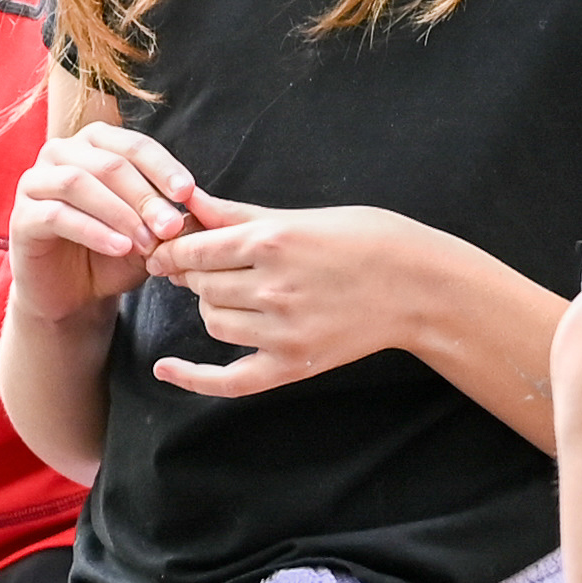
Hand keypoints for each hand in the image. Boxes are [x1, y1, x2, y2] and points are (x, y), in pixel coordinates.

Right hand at [8, 122, 206, 321]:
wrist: (74, 295)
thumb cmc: (113, 253)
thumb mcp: (148, 231)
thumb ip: (166, 215)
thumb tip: (195, 205)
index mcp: (94, 144)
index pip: (132, 144)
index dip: (162, 166)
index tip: (189, 193)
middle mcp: (60, 153)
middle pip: (108, 163)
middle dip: (144, 196)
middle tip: (171, 227)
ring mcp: (35, 183)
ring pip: (79, 183)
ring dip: (119, 213)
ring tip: (147, 243)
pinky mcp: (21, 217)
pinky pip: (57, 215)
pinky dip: (93, 231)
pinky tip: (120, 248)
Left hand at [141, 196, 451, 401]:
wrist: (419, 287)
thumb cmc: (366, 239)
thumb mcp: (302, 215)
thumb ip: (239, 214)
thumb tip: (191, 203)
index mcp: (272, 241)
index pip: (194, 250)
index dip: (171, 250)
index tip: (162, 252)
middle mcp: (272, 286)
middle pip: (202, 285)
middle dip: (197, 274)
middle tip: (210, 268)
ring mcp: (282, 329)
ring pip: (213, 321)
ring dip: (212, 307)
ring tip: (233, 294)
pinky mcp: (293, 363)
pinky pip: (229, 379)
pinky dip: (192, 378)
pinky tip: (165, 369)